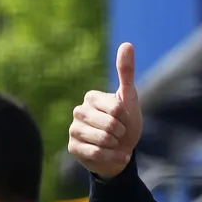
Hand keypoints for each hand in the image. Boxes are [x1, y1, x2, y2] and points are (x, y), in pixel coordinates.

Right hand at [68, 42, 143, 178]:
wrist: (121, 152)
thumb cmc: (126, 124)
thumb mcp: (129, 99)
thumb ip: (126, 73)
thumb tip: (127, 44)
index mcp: (91, 97)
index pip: (116, 108)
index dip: (126, 118)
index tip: (124, 119)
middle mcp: (79, 111)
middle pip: (109, 125)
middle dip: (121, 133)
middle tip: (119, 134)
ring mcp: (73, 130)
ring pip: (102, 140)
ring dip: (116, 146)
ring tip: (115, 144)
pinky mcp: (72, 148)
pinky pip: (96, 153)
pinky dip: (112, 157)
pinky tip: (117, 155)